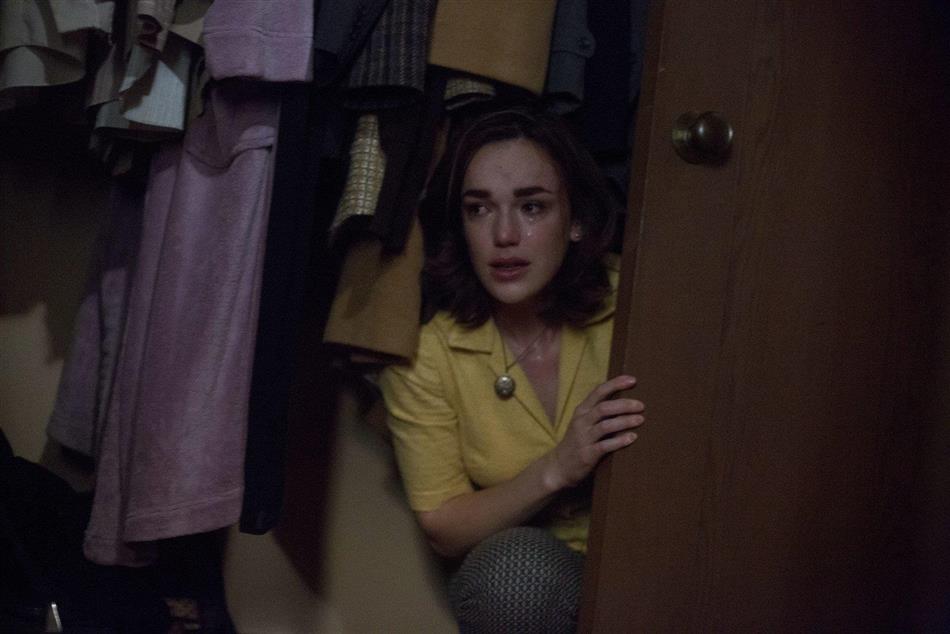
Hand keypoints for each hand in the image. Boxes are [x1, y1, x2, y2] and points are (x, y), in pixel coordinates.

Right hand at [544, 375, 644, 490]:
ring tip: (640, 419)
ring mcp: (583, 438)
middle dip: (624, 404)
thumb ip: (599, 412)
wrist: (559, 467)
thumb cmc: (578, 441)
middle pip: (604, 407)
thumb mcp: (583, 422)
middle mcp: (581, 421)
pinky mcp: (587, 454)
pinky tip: (632, 438)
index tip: (633, 380)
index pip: (599, 391)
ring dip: (624, 421)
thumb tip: (626, 401)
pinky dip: (619, 441)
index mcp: (582, 410)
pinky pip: (604, 446)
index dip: (616, 384)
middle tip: (641, 405)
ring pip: (605, 425)